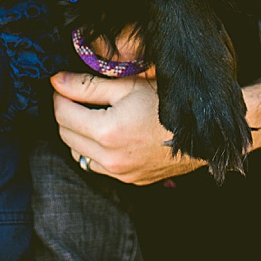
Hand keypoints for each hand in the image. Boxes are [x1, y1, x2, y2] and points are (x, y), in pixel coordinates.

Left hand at [51, 71, 205, 184]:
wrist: (204, 132)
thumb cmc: (169, 102)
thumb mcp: (129, 85)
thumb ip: (88, 85)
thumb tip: (56, 80)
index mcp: (107, 132)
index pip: (62, 114)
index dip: (59, 95)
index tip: (63, 83)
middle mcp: (110, 159)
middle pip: (65, 135)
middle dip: (65, 113)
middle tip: (75, 95)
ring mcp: (120, 173)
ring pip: (77, 153)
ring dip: (77, 133)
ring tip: (93, 113)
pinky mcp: (129, 180)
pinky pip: (97, 165)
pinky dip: (93, 149)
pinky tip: (107, 133)